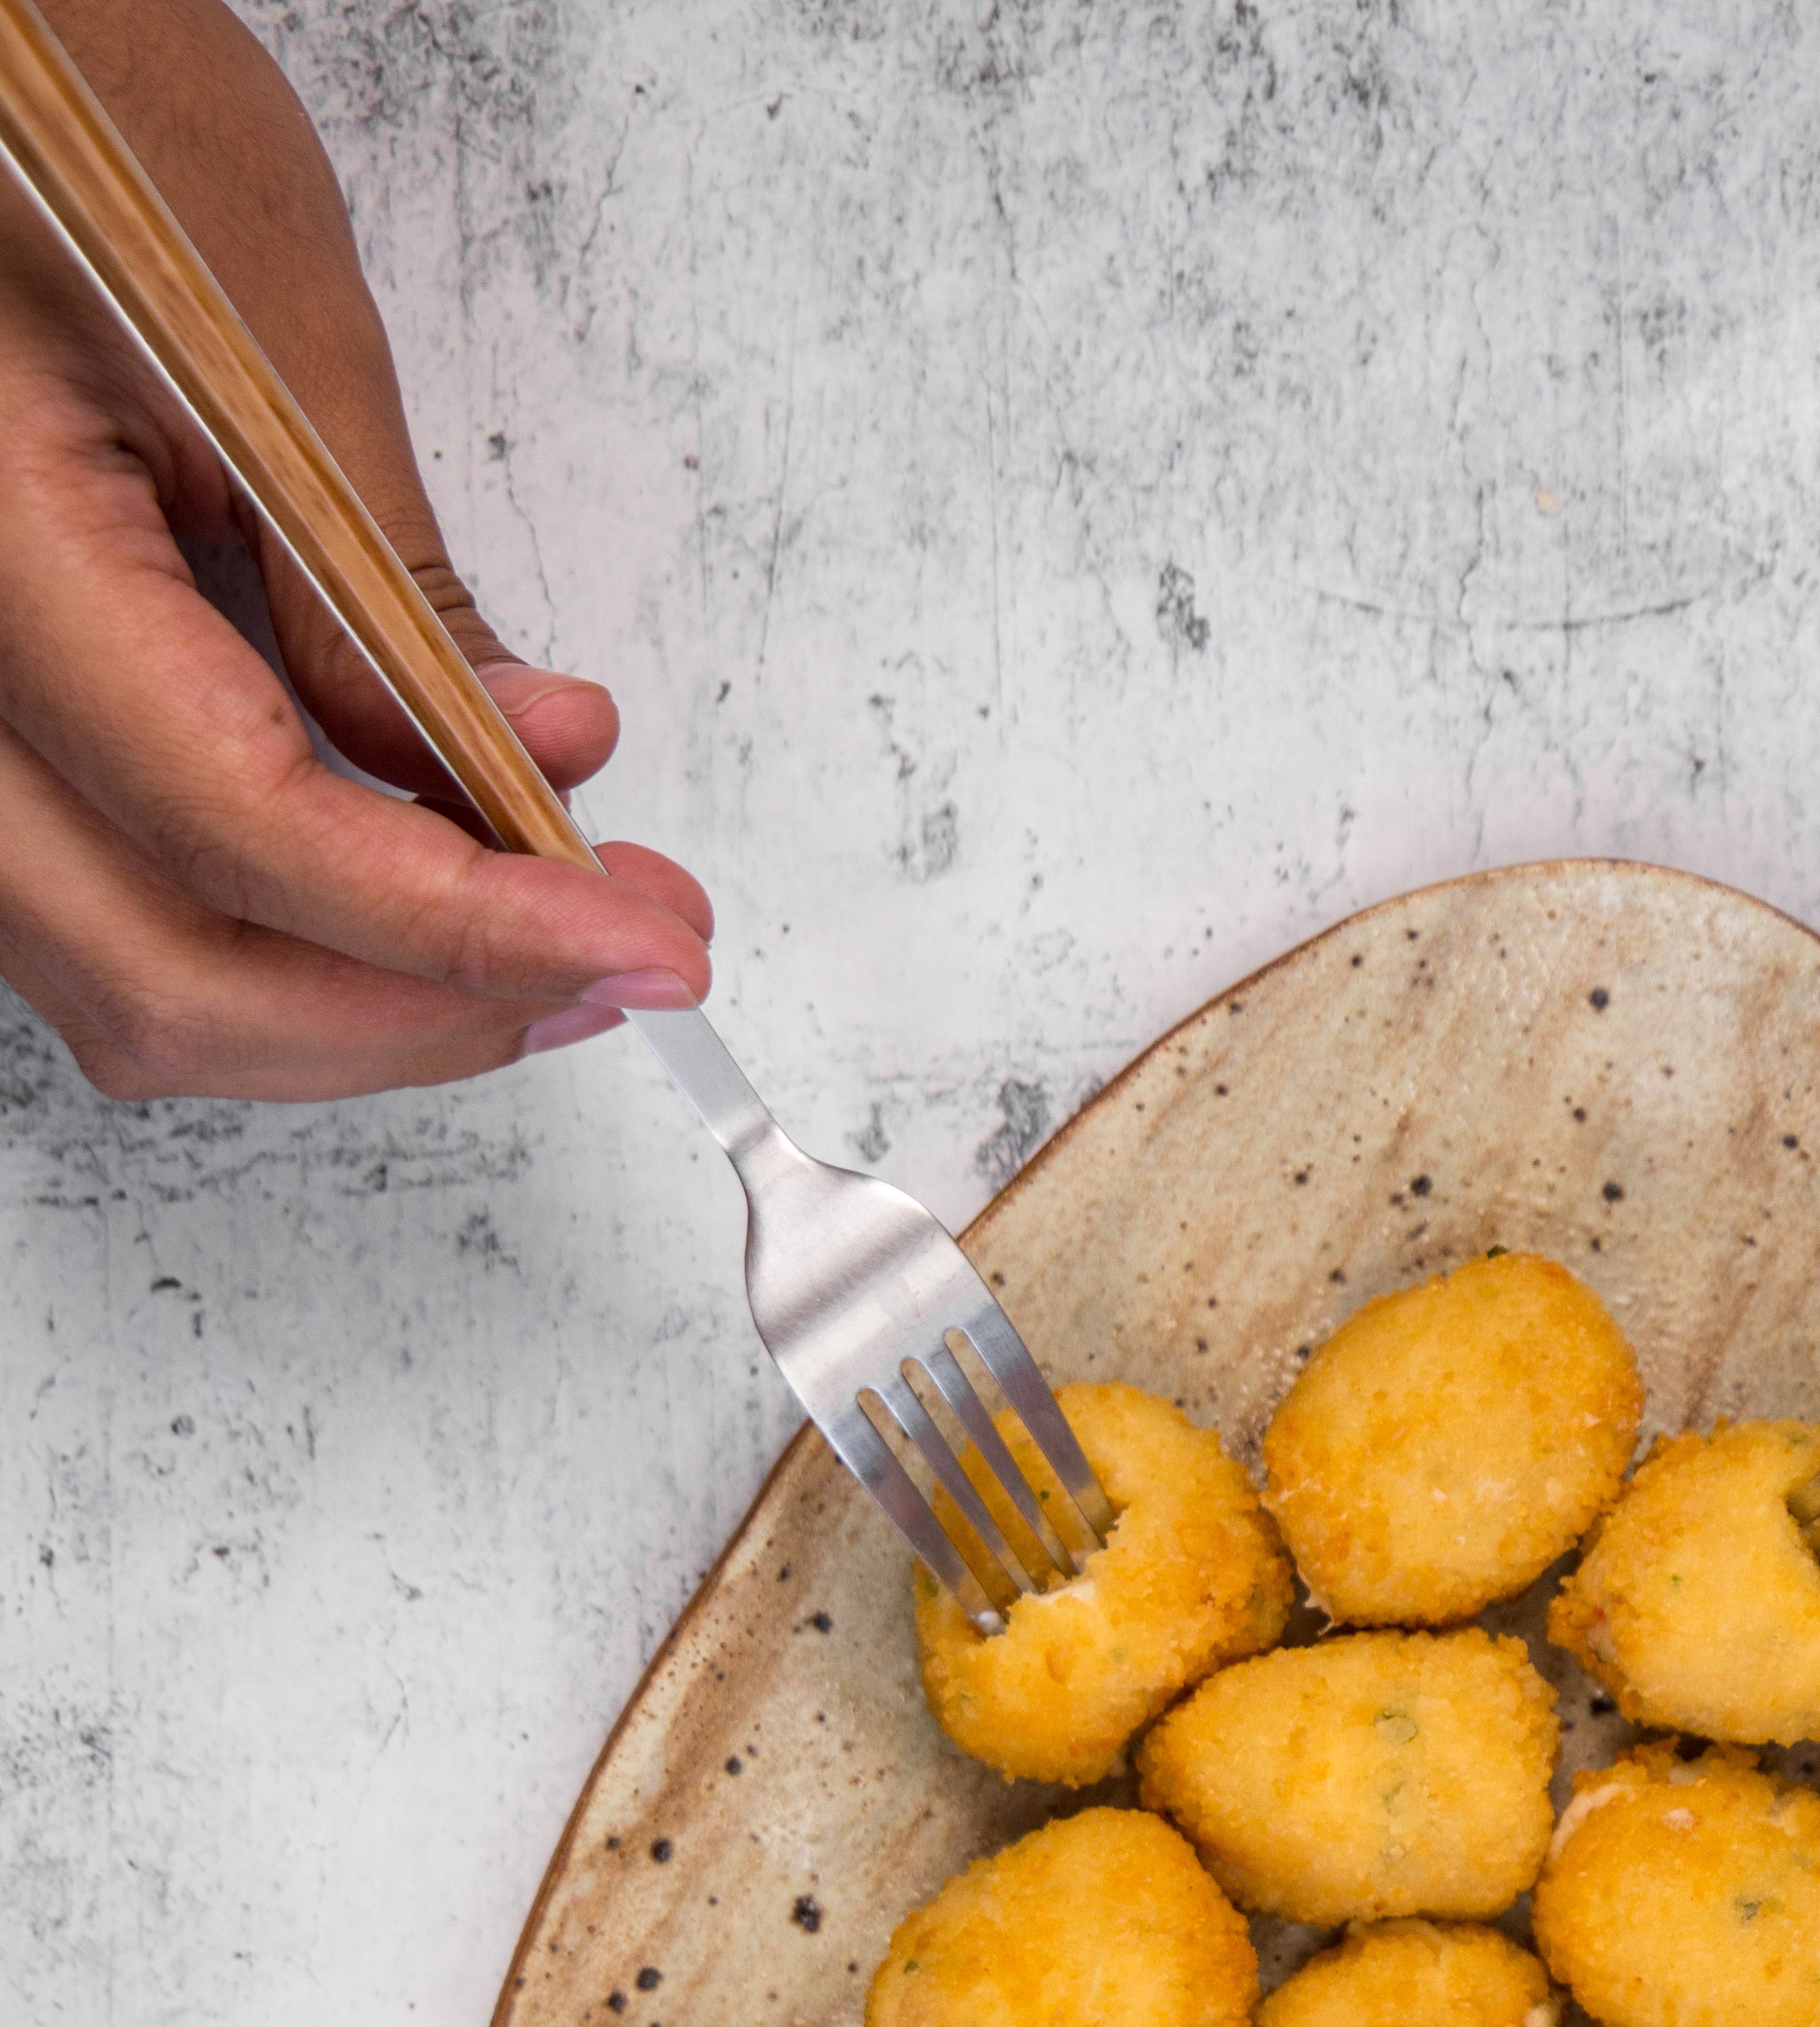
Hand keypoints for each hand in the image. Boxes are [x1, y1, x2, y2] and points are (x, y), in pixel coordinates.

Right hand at [0, 0, 709, 1098]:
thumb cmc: (76, 119)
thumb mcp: (269, 333)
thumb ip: (384, 594)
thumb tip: (527, 770)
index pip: (244, 831)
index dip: (461, 926)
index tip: (639, 947)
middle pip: (169, 975)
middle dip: (422, 1009)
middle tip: (618, 964)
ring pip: (133, 981)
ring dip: (358, 1005)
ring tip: (550, 942)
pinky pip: (111, 913)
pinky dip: (282, 943)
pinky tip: (425, 891)